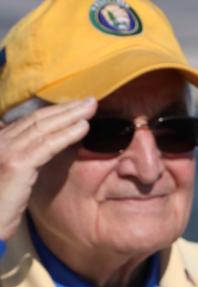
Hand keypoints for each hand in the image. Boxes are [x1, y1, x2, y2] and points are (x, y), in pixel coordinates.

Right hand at [0, 98, 96, 239]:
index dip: (53, 112)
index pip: (28, 120)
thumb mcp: (9, 177)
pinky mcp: (16, 164)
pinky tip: (84, 128)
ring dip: (70, 116)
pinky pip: (47, 145)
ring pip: (43, 127)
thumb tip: (42, 150)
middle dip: (65, 108)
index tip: (75, 106)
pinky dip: (67, 134)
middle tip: (89, 101)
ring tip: (91, 108)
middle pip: (37, 119)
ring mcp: (5, 150)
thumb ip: (22, 160)